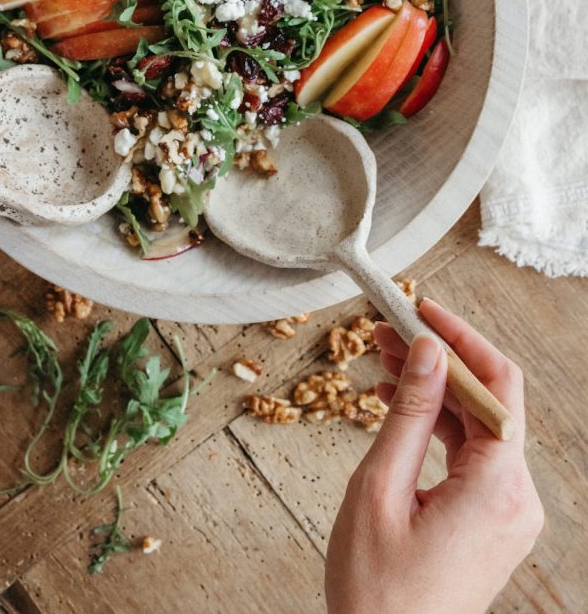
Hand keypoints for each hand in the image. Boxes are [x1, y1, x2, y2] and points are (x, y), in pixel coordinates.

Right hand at [325, 299, 543, 613]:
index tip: (422, 310)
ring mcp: (508, 513)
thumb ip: (410, 413)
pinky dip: (438, 425)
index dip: (461, 338)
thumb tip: (430, 351)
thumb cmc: (378, 595)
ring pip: (478, 426)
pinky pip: (473, 456)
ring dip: (435, 390)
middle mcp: (517, 499)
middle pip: (488, 402)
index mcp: (498, 489)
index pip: (497, 386)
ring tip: (385, 362)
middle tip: (388, 332)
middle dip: (439, 360)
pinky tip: (397, 406)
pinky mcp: (492, 523)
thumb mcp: (379, 489)